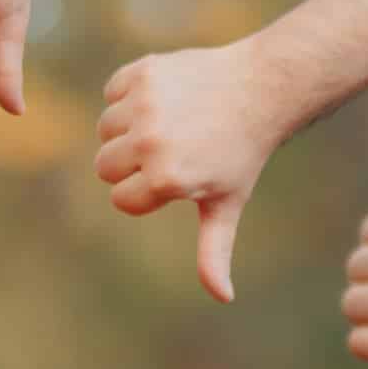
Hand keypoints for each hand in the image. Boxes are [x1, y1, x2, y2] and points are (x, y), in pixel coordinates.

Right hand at [93, 43, 287, 302]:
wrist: (263, 88)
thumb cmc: (243, 153)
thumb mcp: (227, 204)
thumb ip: (214, 252)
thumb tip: (223, 296)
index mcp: (166, 179)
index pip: (121, 199)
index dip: (145, 192)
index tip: (176, 177)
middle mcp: (151, 142)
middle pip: (104, 166)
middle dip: (130, 163)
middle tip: (171, 150)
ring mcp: (145, 105)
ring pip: (105, 128)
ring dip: (127, 128)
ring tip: (169, 123)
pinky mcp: (142, 72)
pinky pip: (112, 92)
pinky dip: (129, 94)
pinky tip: (166, 97)